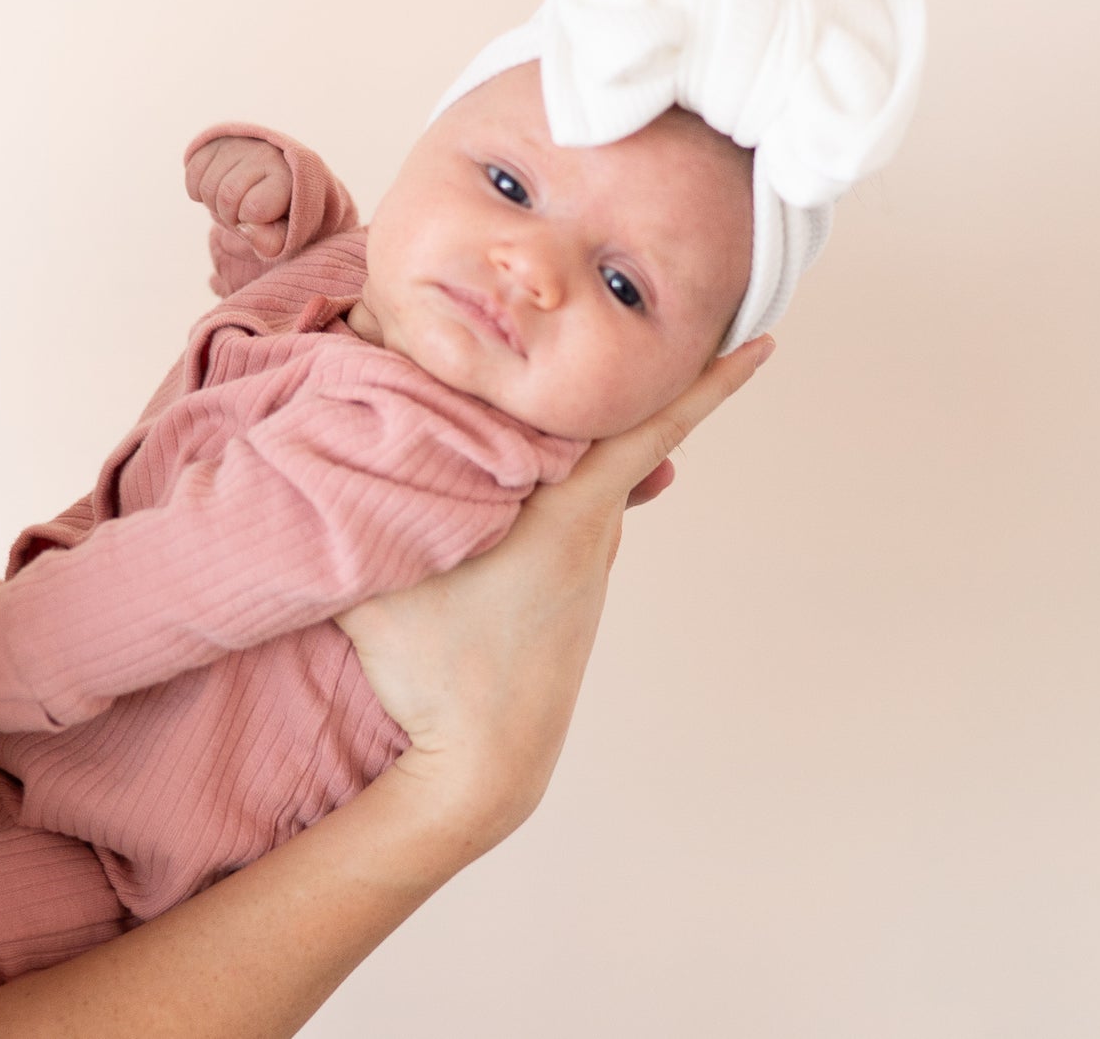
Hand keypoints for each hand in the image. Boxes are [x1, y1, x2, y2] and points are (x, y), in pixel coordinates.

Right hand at [185, 137, 294, 258]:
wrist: (271, 183)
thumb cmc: (280, 214)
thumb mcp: (284, 235)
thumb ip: (271, 241)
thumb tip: (244, 228)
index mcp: (288, 175)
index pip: (253, 208)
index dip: (250, 223)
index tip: (262, 219)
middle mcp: (265, 152)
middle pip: (226, 196)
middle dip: (229, 217)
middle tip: (242, 215)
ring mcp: (239, 144)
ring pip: (206, 187)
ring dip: (213, 205)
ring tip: (232, 204)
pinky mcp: (215, 142)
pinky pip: (192, 174)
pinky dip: (198, 192)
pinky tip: (217, 192)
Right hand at [336, 335, 774, 850]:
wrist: (484, 767)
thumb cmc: (436, 669)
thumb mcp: (385, 571)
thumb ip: (367, 493)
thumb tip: (336, 430)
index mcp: (567, 511)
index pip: (647, 427)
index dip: (704, 383)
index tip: (763, 345)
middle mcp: (589, 530)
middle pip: (613, 439)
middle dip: (626, 388)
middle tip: (644, 332)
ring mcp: (584, 565)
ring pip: (589, 479)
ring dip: (581, 441)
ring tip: (551, 396)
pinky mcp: (570, 593)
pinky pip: (576, 516)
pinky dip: (560, 485)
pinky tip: (516, 478)